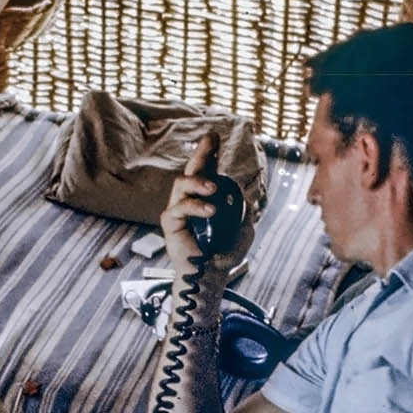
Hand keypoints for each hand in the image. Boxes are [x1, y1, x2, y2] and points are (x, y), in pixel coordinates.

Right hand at [158, 135, 252, 277]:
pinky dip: (194, 207)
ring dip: (198, 182)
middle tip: (210, 140)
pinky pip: (177, 208)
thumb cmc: (226, 253)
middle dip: (201, 153)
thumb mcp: (243, 229)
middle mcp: (190, 199)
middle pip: (192, 169)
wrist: (212, 276)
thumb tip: (241, 194)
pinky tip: (209, 211)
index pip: (208, 171)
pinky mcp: (169, 223)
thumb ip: (242, 211)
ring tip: (213, 188)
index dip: (210, 153)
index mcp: (207, 198)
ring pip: (181, 184)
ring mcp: (178, 209)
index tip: (215, 136)